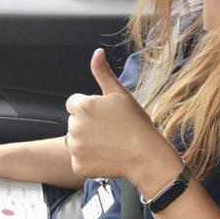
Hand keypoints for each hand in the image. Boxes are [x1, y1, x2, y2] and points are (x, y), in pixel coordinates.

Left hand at [65, 49, 181, 189]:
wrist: (145, 154)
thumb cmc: (135, 122)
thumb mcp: (119, 93)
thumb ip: (103, 73)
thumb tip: (97, 52)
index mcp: (83, 105)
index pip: (74, 103)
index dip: (90, 107)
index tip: (105, 114)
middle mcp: (75, 126)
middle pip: (74, 121)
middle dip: (87, 123)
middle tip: (110, 128)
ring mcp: (76, 147)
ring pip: (75, 140)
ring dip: (87, 141)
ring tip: (109, 142)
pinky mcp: (78, 165)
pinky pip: (79, 159)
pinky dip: (89, 158)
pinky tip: (106, 155)